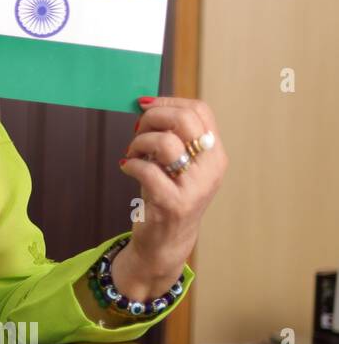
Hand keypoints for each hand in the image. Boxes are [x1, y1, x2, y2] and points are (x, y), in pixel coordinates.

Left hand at [117, 95, 227, 300]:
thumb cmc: (166, 195)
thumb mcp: (177, 163)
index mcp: (215, 154)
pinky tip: (127, 168)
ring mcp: (195, 188)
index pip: (200, 110)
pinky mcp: (174, 204)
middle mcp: (211, 169)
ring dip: (139, 142)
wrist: (166, 242)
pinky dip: (131, 164)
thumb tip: (147, 103)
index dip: (169, 102)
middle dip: (152, 117)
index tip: (146, 106)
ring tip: (133, 153)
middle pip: (184, 120)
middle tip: (138, 130)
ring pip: (165, 142)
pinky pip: (147, 170)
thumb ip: (172, 136)